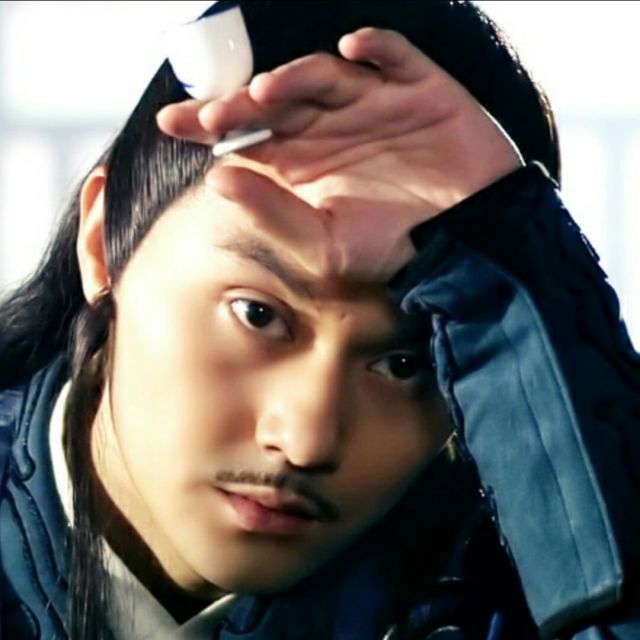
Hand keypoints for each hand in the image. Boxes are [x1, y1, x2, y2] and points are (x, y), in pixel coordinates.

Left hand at [157, 27, 522, 279]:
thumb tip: (217, 181)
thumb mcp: (325, 247)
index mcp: (308, 163)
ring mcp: (376, 104)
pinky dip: (377, 50)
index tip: (174, 123)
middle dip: (243, 103)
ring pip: (326, 75)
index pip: (251, 134)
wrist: (465, 245)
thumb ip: (272, 216)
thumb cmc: (393, 250)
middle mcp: (334, 128)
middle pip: (279, 99)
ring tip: (267, 91)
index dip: (212, 123)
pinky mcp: (421, 91)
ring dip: (297, 77)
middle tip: (214, 111)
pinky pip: (396, 58)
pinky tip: (353, 51)